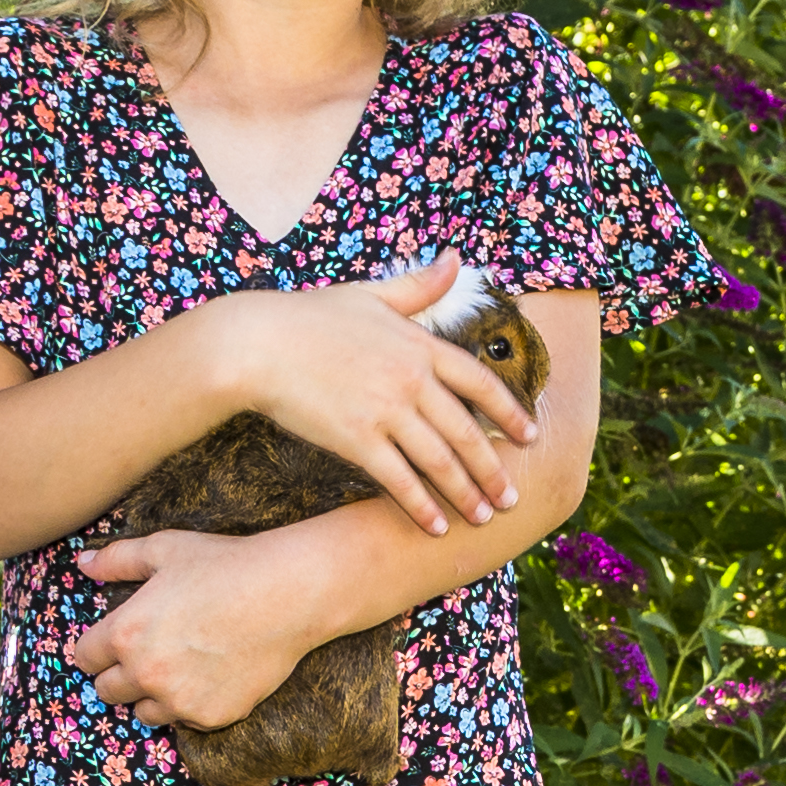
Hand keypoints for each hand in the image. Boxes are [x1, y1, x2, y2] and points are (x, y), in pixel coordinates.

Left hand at [64, 524, 329, 734]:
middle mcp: (145, 674)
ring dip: (152, 695)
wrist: (288, 594)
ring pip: (144, 713)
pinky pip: (186, 721)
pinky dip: (191, 705)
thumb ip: (116, 559)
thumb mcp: (165, 550)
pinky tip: (211, 676)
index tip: (115, 641)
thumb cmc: (225, 565)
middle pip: (107, 691)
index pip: (85, 658)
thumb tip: (83, 563)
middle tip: (149, 653)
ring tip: (180, 667)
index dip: (98, 647)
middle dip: (121, 674)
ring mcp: (178, 700)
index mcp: (124, 633)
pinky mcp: (211, 717)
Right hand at [212, 257, 536, 533]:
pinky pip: (398, 479)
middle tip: (513, 495)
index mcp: (419, 345)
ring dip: (466, 493)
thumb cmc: (309, 317)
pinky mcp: (356, 438)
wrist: (256, 344)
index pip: (479, 382)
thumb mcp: (371, 293)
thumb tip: (457, 258)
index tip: (529, 436)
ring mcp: (385, 410)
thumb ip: (419, 285)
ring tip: (483, 517)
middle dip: (494, 468)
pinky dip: (420, 506)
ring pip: (440, 460)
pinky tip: (435, 526)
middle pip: (467, 431)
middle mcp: (411, 379)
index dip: (509, 412)